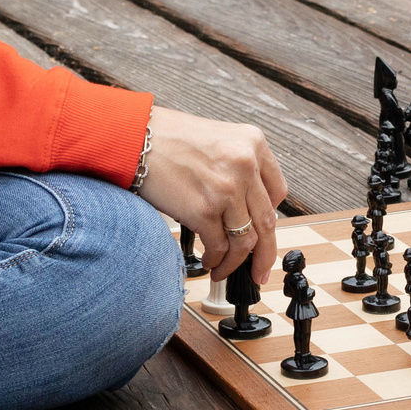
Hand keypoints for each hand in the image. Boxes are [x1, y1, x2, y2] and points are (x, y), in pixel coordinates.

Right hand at [133, 106, 287, 283]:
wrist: (132, 136)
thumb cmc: (167, 138)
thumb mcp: (218, 139)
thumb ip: (239, 168)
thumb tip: (246, 210)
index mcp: (253, 143)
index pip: (278, 193)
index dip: (270, 221)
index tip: (265, 236)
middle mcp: (246, 164)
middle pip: (267, 222)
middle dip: (263, 255)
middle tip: (259, 272)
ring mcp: (226, 188)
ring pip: (244, 241)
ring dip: (235, 262)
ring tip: (223, 268)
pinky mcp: (203, 209)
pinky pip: (219, 246)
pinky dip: (215, 259)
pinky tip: (208, 260)